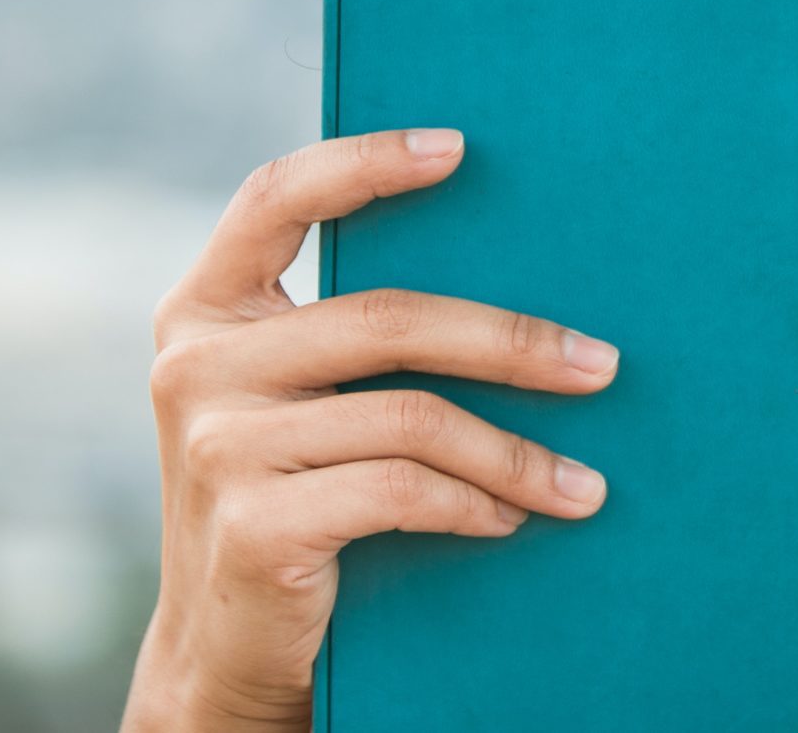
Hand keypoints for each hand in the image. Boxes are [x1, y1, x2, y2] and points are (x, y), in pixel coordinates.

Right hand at [120, 128, 620, 731]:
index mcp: (205, 310)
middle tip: (601, 366)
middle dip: (511, 342)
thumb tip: (508, 266)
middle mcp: (196, 365)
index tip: (459, 148)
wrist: (226, 649)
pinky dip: (474, 502)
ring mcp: (217, 446)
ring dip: (515, 452)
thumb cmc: (294, 496)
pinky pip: (400, 490)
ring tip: (580, 482)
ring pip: (411, 416)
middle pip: (386, 318)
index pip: (273, 199)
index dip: (363, 162)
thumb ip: (346, 336)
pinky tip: (509, 518)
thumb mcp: (295, 401)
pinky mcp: (252, 524)